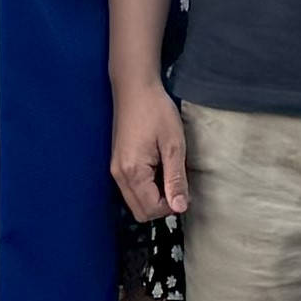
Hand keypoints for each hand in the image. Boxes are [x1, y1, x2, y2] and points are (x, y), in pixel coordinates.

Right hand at [114, 77, 193, 225]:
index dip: (172, 206)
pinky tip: (157, 170)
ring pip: (135, 202)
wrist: (134, 88)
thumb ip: (176, 179)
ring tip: (168, 174)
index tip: (184, 188)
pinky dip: (146, 189)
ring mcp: (115, 170)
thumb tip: (180, 208)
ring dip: (154, 198)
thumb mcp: (173, 145)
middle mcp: (119, 175)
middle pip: (140, 212)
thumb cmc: (156, 111)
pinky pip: (131, 190)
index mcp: (133, 172)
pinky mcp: (116, 164)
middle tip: (177, 185)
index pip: (152, 209)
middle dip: (162, 206)